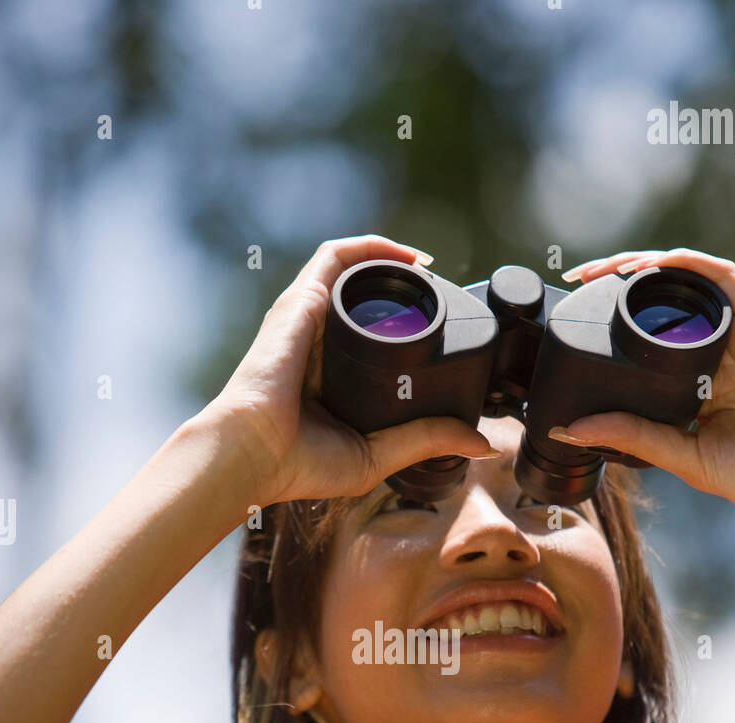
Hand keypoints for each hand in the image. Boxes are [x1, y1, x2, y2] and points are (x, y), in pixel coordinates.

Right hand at [203, 233, 497, 505]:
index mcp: (331, 376)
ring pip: (355, 272)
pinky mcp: (303, 300)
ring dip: (393, 261)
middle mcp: (319, 340)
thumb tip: (481, 444)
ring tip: (430, 270)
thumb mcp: (377, 455)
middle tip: (441, 298)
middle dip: (404, 290)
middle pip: (365, 300)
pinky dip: (373, 247)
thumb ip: (425, 441)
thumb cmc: (299, 463)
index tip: (439, 331)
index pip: (371, 338)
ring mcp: (309, 316)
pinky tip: (409, 256)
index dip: (405, 326)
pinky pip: (338, 256)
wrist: (254, 452)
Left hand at [551, 248, 734, 530]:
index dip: (605, 326)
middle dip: (612, 285)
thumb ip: (632, 436)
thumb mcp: (684, 456)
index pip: (643, 343)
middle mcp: (710, 352)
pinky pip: (718, 277)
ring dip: (637, 266)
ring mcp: (733, 335)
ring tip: (595, 272)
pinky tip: (647, 267)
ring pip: (682, 281)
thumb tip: (569, 428)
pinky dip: (682, 263)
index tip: (568, 326)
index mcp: (693, 384)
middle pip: (656, 303)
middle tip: (572, 284)